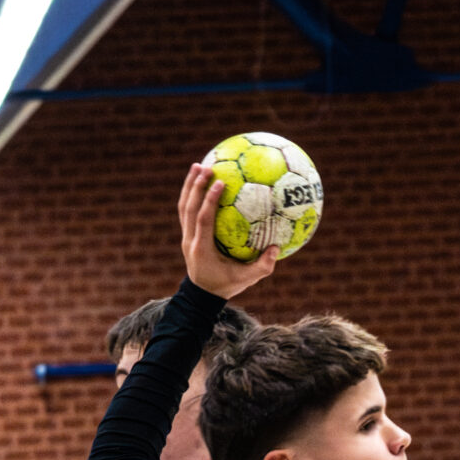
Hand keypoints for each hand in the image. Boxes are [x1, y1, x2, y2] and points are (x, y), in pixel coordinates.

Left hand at [180, 163, 280, 298]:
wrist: (202, 295)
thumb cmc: (226, 285)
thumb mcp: (246, 279)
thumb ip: (262, 266)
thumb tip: (276, 248)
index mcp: (202, 249)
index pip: (203, 220)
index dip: (209, 201)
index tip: (219, 183)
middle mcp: (190, 241)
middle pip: (188, 209)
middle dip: (195, 187)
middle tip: (206, 166)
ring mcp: (185, 236)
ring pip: (183, 207)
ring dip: (189, 185)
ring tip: (198, 164)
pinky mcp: (186, 234)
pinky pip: (186, 210)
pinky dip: (191, 193)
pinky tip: (200, 179)